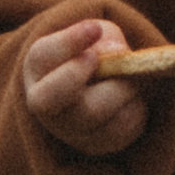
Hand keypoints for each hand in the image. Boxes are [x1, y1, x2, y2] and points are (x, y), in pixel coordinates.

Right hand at [23, 19, 148, 156]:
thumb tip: (118, 53)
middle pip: (51, 97)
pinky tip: (131, 98)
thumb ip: (103, 38)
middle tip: (105, 60)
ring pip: (95, 114)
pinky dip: (135, 108)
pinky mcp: (95, 145)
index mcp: (38, 67)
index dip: (68, 42)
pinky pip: (121, 129)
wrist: (98, 86)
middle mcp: (44, 103)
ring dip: (122, 89)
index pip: (42, 57)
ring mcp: (67, 129)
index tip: (93, 29)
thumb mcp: (94, 34)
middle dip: (81, 75)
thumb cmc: (92, 51)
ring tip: (130, 78)